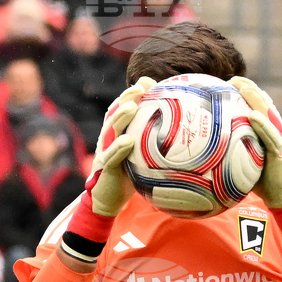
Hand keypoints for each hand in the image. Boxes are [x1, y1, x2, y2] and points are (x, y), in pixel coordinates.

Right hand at [87, 77, 155, 216]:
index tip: (146, 83)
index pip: (122, 107)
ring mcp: (105, 151)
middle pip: (115, 113)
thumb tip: (177, 125)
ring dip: (120, 117)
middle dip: (126, 98)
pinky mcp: (105, 167)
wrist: (110, 198)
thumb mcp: (143, 155)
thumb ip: (153, 139)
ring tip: (131, 107)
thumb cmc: (130, 174)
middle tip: (140, 88)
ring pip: (110, 130)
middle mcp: (109, 138)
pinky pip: (110, 156)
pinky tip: (128, 141)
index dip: (132, 94)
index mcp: (117, 132)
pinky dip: (118, 148)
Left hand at [228, 77, 281, 256]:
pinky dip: (262, 125)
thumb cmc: (258, 181)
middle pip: (263, 104)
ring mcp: (278, 140)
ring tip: (244, 88)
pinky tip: (253, 116)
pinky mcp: (280, 152)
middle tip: (233, 79)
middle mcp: (273, 132)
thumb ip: (227, 154)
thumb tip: (199, 154)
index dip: (245, 93)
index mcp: (264, 133)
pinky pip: (271, 136)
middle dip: (249, 89)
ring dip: (256, 99)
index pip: (255, 107)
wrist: (279, 197)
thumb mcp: (239, 164)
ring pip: (268, 114)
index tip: (229, 82)